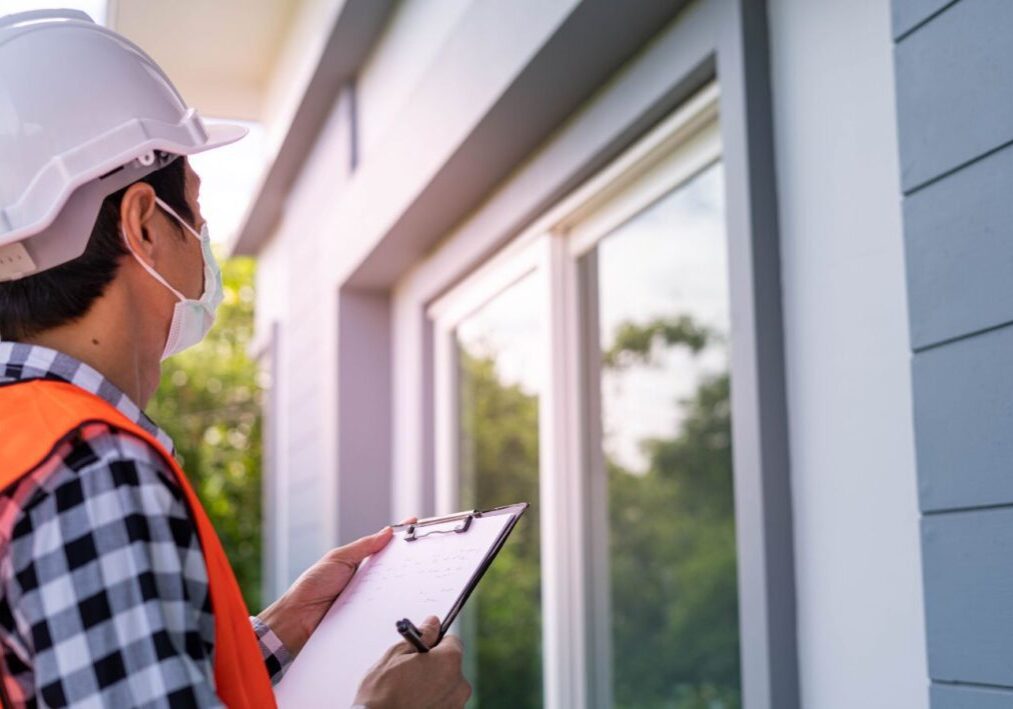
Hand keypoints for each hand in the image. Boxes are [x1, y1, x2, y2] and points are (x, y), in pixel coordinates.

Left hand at [258, 519, 414, 654]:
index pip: (383, 545)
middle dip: (408, 558)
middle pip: (393, 566)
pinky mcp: (369, 614)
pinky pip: (385, 607)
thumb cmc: (312, 585)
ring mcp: (368, 597)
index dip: (399, 535)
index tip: (415, 524)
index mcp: (358, 562)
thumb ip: (362, 547)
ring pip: (392, 588)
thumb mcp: (338, 558)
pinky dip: (394, 603)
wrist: (298, 618)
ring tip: (420, 571)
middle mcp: (366, 579)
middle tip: (424, 550)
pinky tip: (404, 598)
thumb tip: (386, 532)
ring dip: (404, 582)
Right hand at [353, 616, 470, 708]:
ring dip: (433, 684)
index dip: (434, 642)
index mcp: (449, 662)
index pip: (452, 641)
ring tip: (409, 691)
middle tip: (410, 671)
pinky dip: (432, 701)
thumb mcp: (396, 655)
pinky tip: (413, 703)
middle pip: (451, 665)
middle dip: (434, 665)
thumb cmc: (382, 693)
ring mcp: (456, 705)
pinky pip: (443, 702)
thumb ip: (420, 636)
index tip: (421, 649)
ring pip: (447, 686)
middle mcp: (460, 685)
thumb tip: (433, 623)